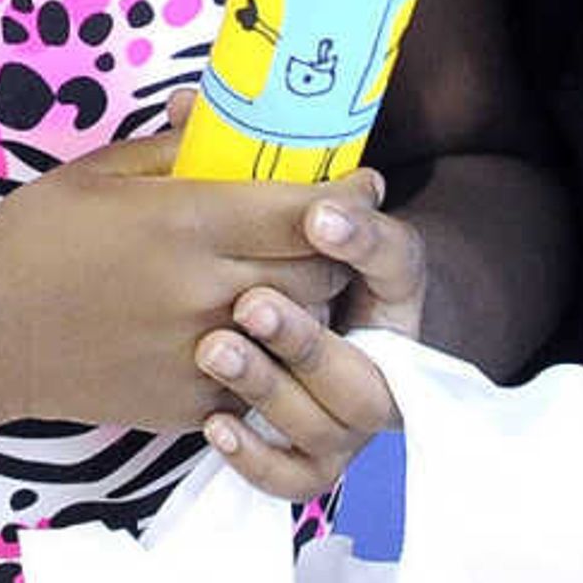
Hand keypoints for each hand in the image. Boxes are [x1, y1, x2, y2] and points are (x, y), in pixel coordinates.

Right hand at [0, 122, 358, 431]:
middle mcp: (203, 288)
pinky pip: (259, 377)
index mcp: (183, 220)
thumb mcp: (98, 173)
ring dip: (306, 304)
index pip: (302, 208)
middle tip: (326, 234)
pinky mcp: (192, 400)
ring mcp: (200, 352)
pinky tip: (244, 331)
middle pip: (316, 272)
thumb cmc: (33, 237)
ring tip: (290, 281)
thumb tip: (219, 119)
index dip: (345, 195)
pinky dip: (264, 353)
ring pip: (297, 329)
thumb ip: (173, 149)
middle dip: (332, 251)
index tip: (362, 183)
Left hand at [196, 173, 422, 503]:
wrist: (227, 317)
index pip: (396, 258)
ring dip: (279, 389)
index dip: (366, 237)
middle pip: (367, 357)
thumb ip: (214, 155)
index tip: (320, 214)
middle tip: (247, 302)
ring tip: (213, 350)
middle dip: (307, 332)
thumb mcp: (219, 197)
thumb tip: (185, 105)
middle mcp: (368, 347)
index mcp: (368, 278)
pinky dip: (263, 459)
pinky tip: (214, 423)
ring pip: (341, 423)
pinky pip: (303, 476)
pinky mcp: (303, 452)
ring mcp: (338, 406)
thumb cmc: (226, 245)